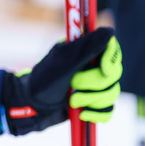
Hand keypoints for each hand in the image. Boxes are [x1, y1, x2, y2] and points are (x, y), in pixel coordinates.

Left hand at [0, 27, 121, 135]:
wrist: (31, 107)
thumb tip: (109, 31)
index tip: (103, 70)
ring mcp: (93, 85)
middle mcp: (91, 66)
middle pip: (113, 73)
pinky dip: (96, 114)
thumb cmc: (42, 81)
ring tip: (71, 101)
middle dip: (94, 84)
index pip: (110, 48)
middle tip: (73, 85)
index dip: (111, 60)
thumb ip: (87, 48)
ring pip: (112, 92)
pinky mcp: (92, 103)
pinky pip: (108, 110)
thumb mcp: (64, 63)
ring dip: (92, 100)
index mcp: (83, 51)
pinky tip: (82, 114)